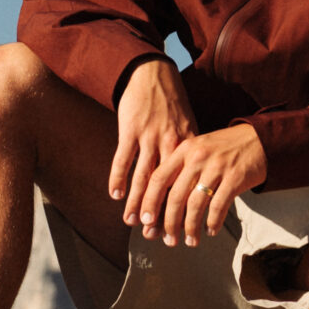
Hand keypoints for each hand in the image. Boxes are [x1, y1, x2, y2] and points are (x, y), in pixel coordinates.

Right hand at [111, 58, 195, 227]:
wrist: (152, 72)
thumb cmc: (170, 100)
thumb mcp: (188, 123)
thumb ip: (189, 150)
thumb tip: (193, 178)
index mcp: (188, 144)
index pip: (186, 183)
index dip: (182, 207)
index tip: (180, 228)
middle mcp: (171, 142)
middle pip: (166, 185)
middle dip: (160, 212)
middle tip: (155, 236)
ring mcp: (150, 136)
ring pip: (143, 176)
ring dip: (137, 201)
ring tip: (132, 222)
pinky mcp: (130, 129)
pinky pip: (124, 158)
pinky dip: (119, 178)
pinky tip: (115, 195)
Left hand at [128, 123, 268, 247]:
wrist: (259, 138)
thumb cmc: (224, 149)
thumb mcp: (198, 149)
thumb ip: (180, 170)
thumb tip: (162, 203)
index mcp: (184, 149)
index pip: (158, 178)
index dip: (149, 202)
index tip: (146, 221)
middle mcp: (197, 157)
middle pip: (175, 196)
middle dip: (169, 222)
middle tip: (168, 239)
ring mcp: (217, 167)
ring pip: (195, 204)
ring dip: (191, 227)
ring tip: (190, 240)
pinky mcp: (235, 177)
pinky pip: (218, 206)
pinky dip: (212, 222)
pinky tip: (211, 230)